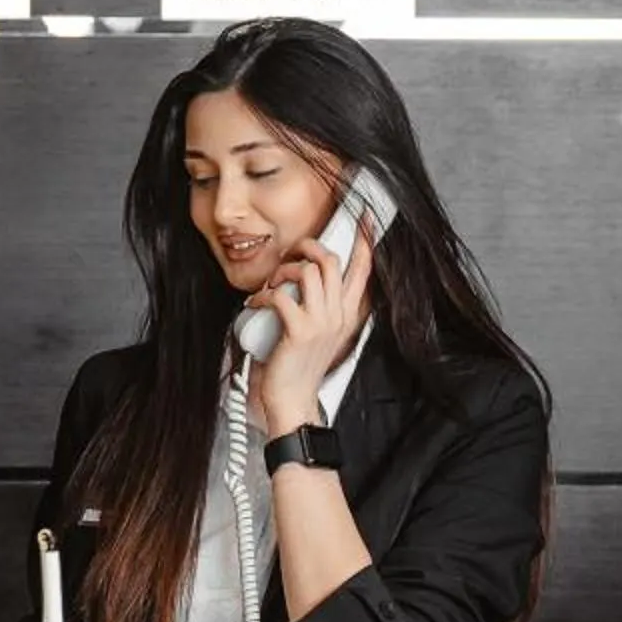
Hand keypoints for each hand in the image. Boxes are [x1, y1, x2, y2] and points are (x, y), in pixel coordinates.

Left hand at [244, 202, 377, 428]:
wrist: (292, 402)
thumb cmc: (297, 368)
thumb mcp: (315, 332)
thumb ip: (314, 305)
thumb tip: (296, 277)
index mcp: (345, 315)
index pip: (362, 271)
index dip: (365, 241)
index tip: (365, 218)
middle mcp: (338, 316)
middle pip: (331, 261)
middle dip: (307, 247)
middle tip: (291, 253)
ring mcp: (321, 323)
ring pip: (307, 271)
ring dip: (282, 271)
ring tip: (272, 285)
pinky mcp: (300, 331)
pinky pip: (281, 294)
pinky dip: (263, 295)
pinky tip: (256, 304)